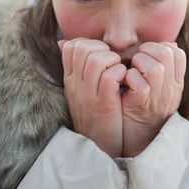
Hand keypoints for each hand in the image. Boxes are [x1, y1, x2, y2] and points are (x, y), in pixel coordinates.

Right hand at [58, 38, 126, 157]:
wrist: (98, 147)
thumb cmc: (96, 115)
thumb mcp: (81, 91)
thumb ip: (78, 68)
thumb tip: (63, 42)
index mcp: (70, 79)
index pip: (71, 46)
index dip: (89, 43)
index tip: (102, 55)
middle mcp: (75, 84)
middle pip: (83, 48)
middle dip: (102, 49)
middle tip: (113, 62)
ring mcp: (88, 95)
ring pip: (96, 59)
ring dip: (114, 60)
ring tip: (119, 71)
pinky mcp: (103, 105)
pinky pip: (110, 76)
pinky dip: (121, 73)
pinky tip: (124, 81)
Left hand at [121, 42, 185, 156]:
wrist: (137, 139)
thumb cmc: (145, 106)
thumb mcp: (161, 87)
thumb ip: (165, 68)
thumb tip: (169, 44)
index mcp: (176, 83)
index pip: (177, 53)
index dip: (161, 47)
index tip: (148, 55)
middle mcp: (170, 90)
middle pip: (166, 54)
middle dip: (148, 50)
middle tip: (137, 59)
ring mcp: (156, 99)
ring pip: (155, 68)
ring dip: (138, 62)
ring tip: (131, 69)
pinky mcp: (140, 105)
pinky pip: (139, 84)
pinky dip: (129, 77)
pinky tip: (124, 81)